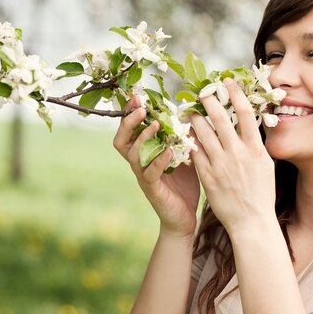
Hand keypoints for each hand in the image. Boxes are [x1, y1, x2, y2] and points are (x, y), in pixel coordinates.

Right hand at [113, 96, 199, 237]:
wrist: (185, 217)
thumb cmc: (184, 184)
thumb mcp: (184, 155)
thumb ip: (182, 136)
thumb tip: (190, 112)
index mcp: (145, 152)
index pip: (130, 129)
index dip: (130, 113)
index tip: (137, 96)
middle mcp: (139, 163)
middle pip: (121, 140)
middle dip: (128, 122)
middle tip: (140, 109)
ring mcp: (143, 176)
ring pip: (133, 155)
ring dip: (144, 138)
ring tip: (155, 125)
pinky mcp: (152, 190)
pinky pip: (150, 173)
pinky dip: (158, 161)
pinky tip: (169, 152)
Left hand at [190, 78, 275, 233]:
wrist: (251, 221)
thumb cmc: (261, 193)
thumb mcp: (265, 164)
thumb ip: (256, 144)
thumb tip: (250, 124)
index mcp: (255, 149)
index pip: (244, 113)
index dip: (235, 94)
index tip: (227, 81)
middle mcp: (237, 153)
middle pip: (220, 118)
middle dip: (209, 100)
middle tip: (201, 91)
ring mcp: (220, 164)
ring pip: (202, 133)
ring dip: (194, 118)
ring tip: (189, 110)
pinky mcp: (207, 176)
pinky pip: (195, 152)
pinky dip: (189, 140)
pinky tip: (185, 133)